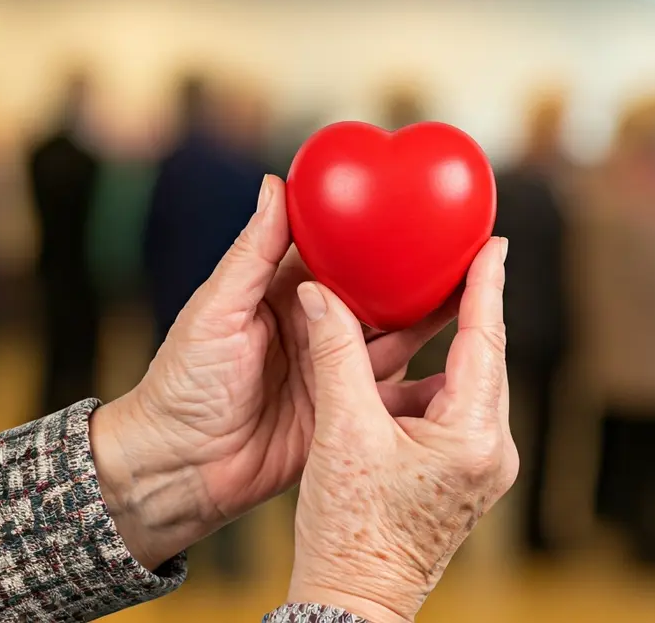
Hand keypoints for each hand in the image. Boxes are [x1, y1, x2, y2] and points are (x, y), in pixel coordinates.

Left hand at [89, 175, 455, 569]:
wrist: (179, 469)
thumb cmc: (182, 384)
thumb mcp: (216, 310)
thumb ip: (253, 253)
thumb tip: (277, 185)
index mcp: (284, 296)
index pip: (339, 254)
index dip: (376, 233)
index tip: (416, 208)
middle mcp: (316, 330)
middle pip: (378, 295)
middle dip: (418, 275)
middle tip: (464, 249)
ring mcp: (333, 372)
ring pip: (394, 338)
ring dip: (431, 318)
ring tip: (475, 292)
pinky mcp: (344, 412)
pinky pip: (391, 391)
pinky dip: (424, 379)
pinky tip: (459, 362)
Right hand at [286, 237, 517, 622]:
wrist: (354, 598)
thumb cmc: (352, 530)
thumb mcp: (341, 432)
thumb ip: (336, 355)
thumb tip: (321, 297)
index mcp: (474, 435)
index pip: (485, 340)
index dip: (486, 286)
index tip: (494, 244)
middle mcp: (493, 449)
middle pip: (483, 360)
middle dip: (468, 311)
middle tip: (462, 260)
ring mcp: (484, 466)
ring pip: (468, 386)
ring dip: (444, 351)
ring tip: (425, 307)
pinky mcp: (466, 476)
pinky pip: (456, 413)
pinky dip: (431, 386)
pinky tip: (403, 372)